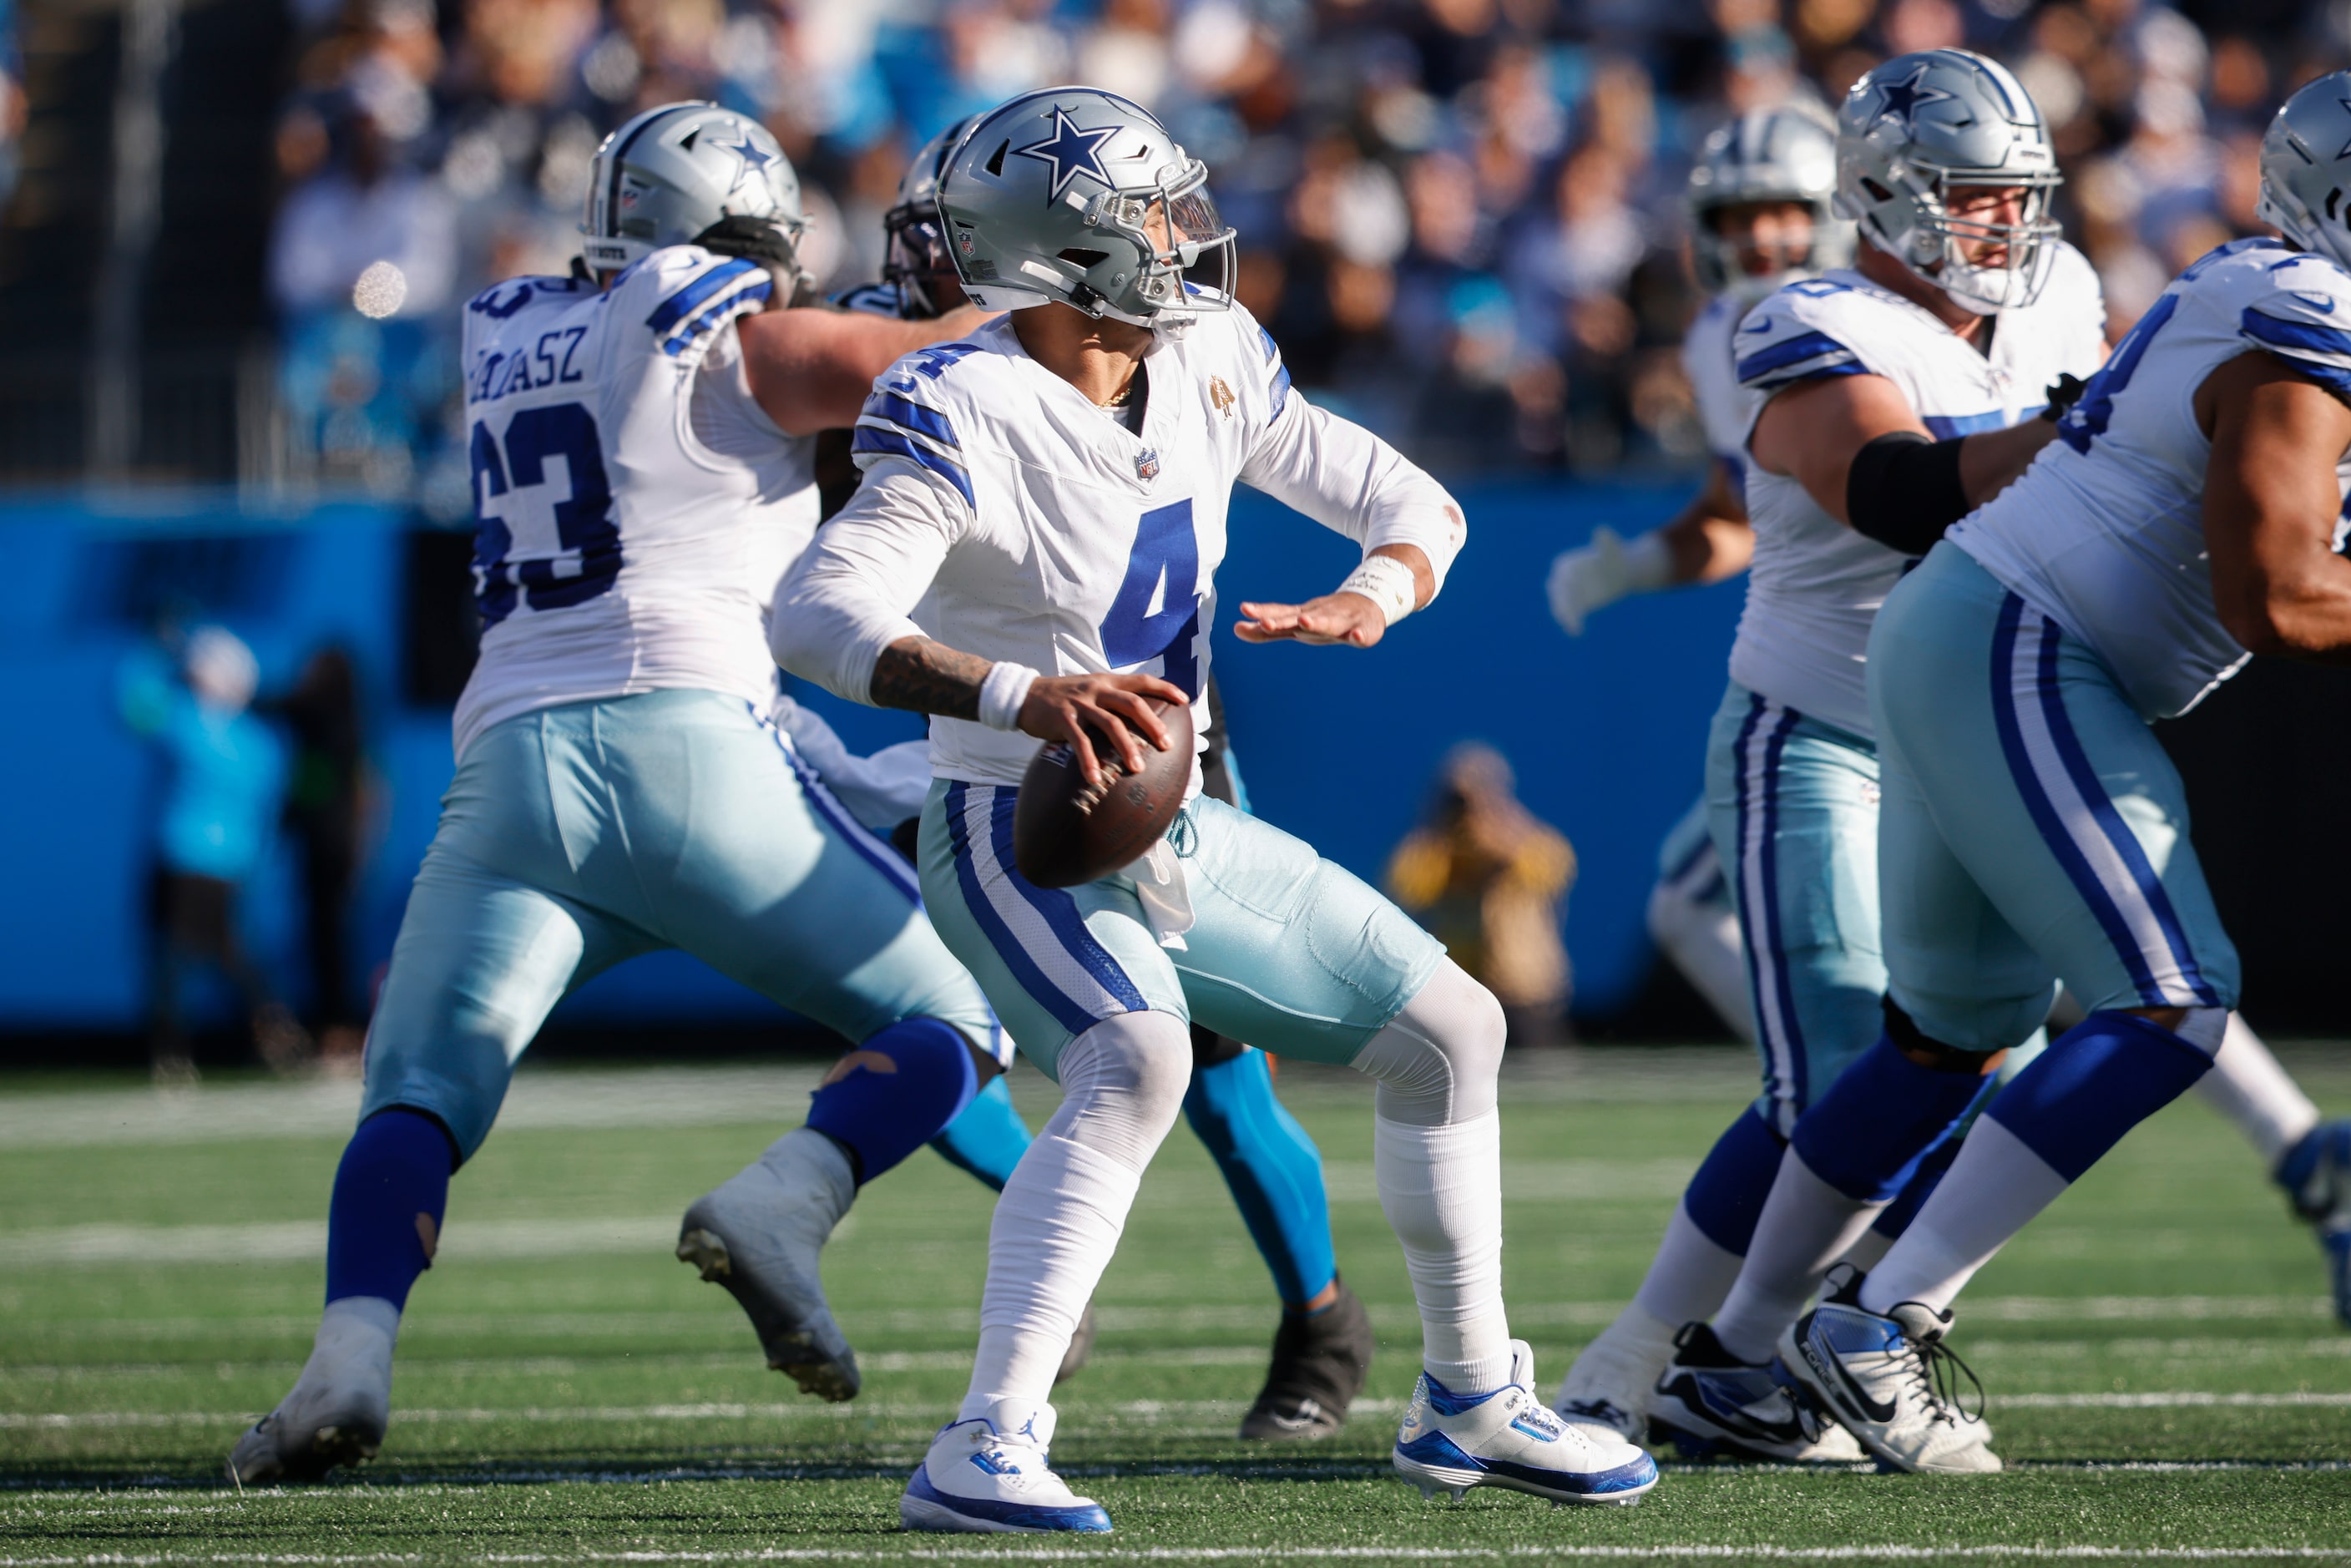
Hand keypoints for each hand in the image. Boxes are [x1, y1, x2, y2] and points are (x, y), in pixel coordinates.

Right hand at [1018, 672, 1187, 787]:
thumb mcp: (1089, 690)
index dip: (1164, 688)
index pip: (1141, 680)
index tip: (1184, 700)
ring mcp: (1080, 703)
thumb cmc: (1063, 697)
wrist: (1025, 694)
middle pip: (1131, 703)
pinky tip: (1095, 779)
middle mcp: (1096, 689)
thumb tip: (1137, 722)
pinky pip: (1079, 742)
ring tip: (1137, 768)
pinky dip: (1089, 761)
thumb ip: (1110, 701)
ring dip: (1126, 746)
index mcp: (1106, 681)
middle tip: (1167, 744)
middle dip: (1152, 724)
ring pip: (1110, 723)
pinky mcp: (1062, 718)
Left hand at [1233, 592, 1387, 646]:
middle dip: (1283, 621)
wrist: (1367, 604)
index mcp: (1304, 616)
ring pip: (1329, 623)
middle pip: (1300, 618)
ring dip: (1317, 623)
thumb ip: (1268, 629)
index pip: (1280, 615)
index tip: (1244, 610)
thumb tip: (1235, 628)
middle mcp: (1320, 615)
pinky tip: (1355, 638)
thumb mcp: (1296, 622)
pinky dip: (1358, 636)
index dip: (1263, 614)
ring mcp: (1343, 621)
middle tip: (1266, 623)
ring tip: (1305, 623)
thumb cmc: (1325, 617)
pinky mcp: (1365, 629)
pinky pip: (1363, 634)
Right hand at [1546, 527, 1635, 635]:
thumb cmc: (1615, 556)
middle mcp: (1564, 579)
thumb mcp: (1612, 547)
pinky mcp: (1576, 605)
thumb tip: (1601, 531)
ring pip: (1561, 605)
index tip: (1568, 587)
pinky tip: (1577, 631)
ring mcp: (1568, 593)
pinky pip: (1570, 616)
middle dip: (1560, 600)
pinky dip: (1572, 623)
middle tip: (1566, 610)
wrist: (1621, 572)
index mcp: (1567, 563)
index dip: (1563, 580)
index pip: (1561, 572)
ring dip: (1564, 615)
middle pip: (1557, 590)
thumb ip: (1605, 541)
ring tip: (1572, 624)